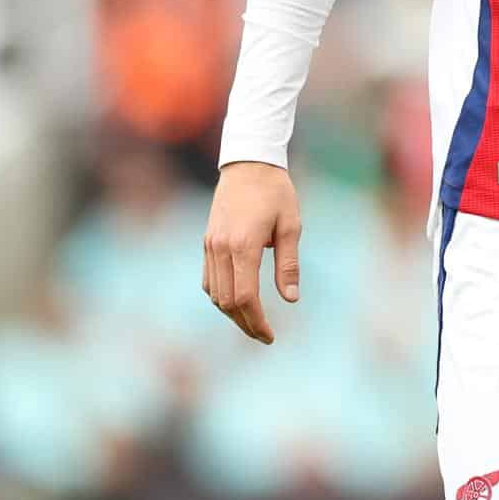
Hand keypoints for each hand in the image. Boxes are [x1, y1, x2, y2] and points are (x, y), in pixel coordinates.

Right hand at [203, 160, 301, 343]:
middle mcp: (221, 249)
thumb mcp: (291, 226)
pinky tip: (238, 301)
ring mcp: (210, 246)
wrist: (248, 164)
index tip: (270, 335)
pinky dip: (221, 296)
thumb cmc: (276, 193)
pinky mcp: (207, 242)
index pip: (245, 297)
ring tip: (254, 322)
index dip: (257, 321)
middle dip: (245, 323)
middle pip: (227, 302)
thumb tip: (291, 299)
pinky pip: (209, 280)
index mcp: (243, 245)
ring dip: (232, 313)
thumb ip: (288, 264)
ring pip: (214, 294)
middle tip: (265, 336)